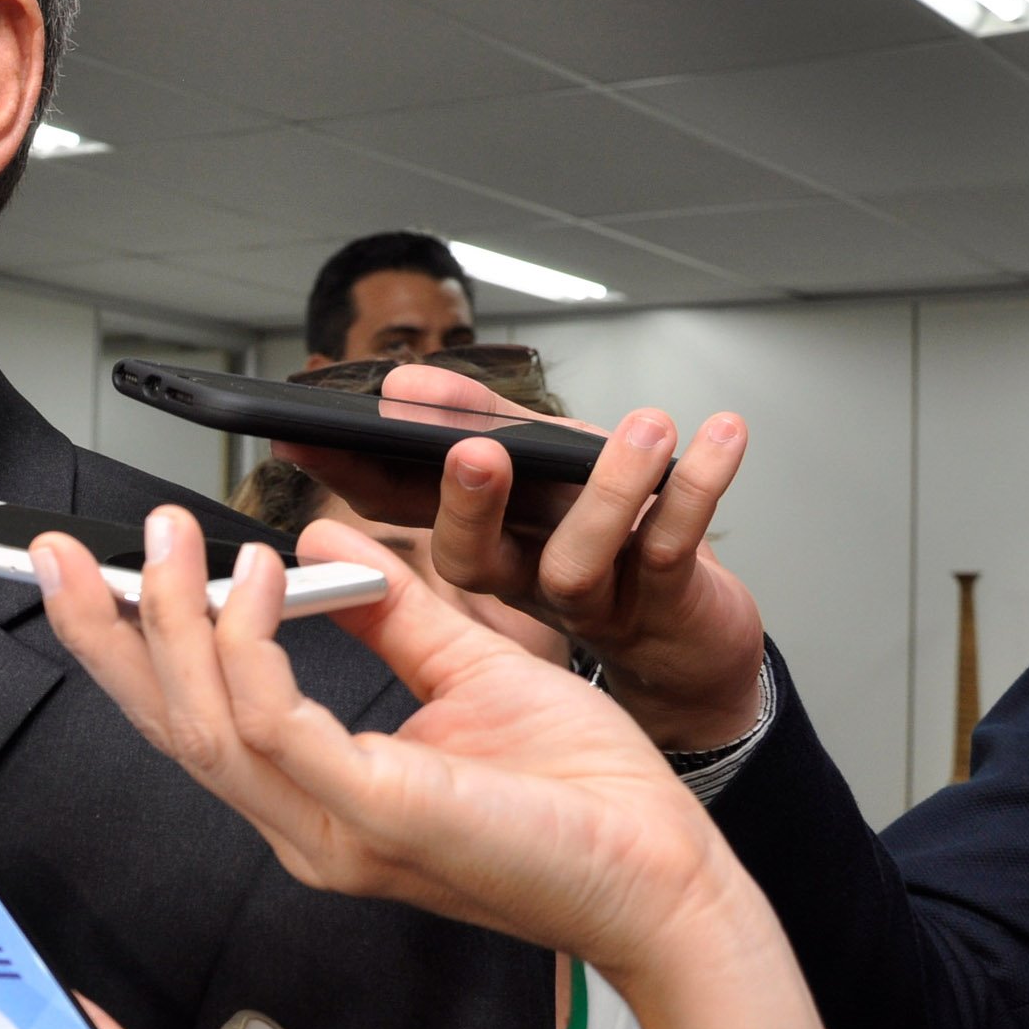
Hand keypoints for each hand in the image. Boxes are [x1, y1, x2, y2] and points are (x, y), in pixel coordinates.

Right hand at [32, 514, 739, 991]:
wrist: (667, 877)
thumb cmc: (587, 800)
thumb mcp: (473, 671)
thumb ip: (394, 609)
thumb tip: (323, 540)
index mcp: (317, 795)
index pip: (191, 718)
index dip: (127, 645)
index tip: (91, 571)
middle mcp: (304, 824)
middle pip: (166, 725)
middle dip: (105, 634)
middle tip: (64, 554)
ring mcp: (331, 830)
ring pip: (204, 724)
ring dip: (171, 623)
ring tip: (167, 544)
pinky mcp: (374, 817)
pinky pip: (276, 727)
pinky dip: (252, 647)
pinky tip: (259, 580)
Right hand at [279, 369, 763, 749]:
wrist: (694, 642)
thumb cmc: (612, 542)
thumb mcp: (543, 469)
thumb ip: (481, 420)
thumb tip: (406, 385)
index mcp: (482, 546)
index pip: (400, 510)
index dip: (351, 473)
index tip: (308, 434)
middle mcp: (523, 580)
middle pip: (470, 558)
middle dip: (468, 505)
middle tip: (473, 451)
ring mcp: (592, 600)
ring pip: (576, 561)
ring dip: (613, 490)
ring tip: (645, 425)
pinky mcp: (665, 603)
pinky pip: (674, 545)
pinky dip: (698, 486)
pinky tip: (720, 434)